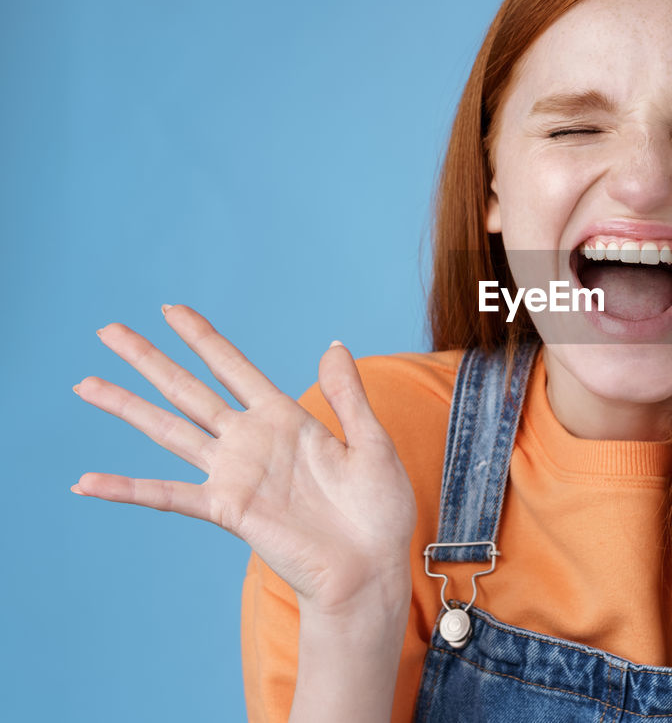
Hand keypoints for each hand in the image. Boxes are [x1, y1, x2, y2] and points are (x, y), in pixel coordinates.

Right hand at [71, 304, 417, 615]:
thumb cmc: (378, 512)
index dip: (202, 338)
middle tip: (108, 331)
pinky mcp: (228, 510)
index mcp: (286, 419)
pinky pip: (168, 495)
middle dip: (149, 360)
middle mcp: (252, 441)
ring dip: (127, 407)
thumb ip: (348, 395)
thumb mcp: (371, 442)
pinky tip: (87, 482)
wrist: (371, 568)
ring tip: (85, 384)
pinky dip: (126, 488)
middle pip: (188, 390)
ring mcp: (235, 475)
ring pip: (169, 430)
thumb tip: (332, 345)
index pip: (233, 368)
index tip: (170, 309)